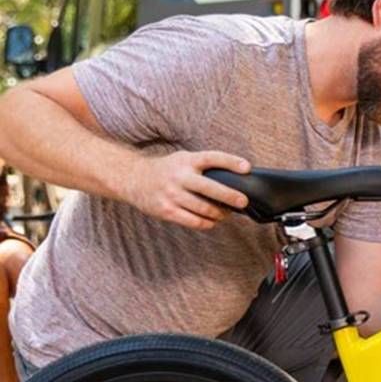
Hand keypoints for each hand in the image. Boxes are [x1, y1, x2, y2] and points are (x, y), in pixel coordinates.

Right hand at [126, 150, 250, 229]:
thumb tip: (234, 179)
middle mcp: (179, 176)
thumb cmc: (167, 170)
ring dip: (220, 213)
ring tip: (227, 213)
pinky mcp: (166, 211)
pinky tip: (212, 221)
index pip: (212, 158)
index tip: (247, 168)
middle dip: (230, 196)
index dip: (230, 162)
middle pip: (209, 188)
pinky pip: (193, 221)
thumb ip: (203, 166)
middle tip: (244, 201)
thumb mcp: (183, 159)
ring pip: (204, 208)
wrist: (133, 179)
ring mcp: (172, 194)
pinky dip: (207, 223)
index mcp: (186, 161)